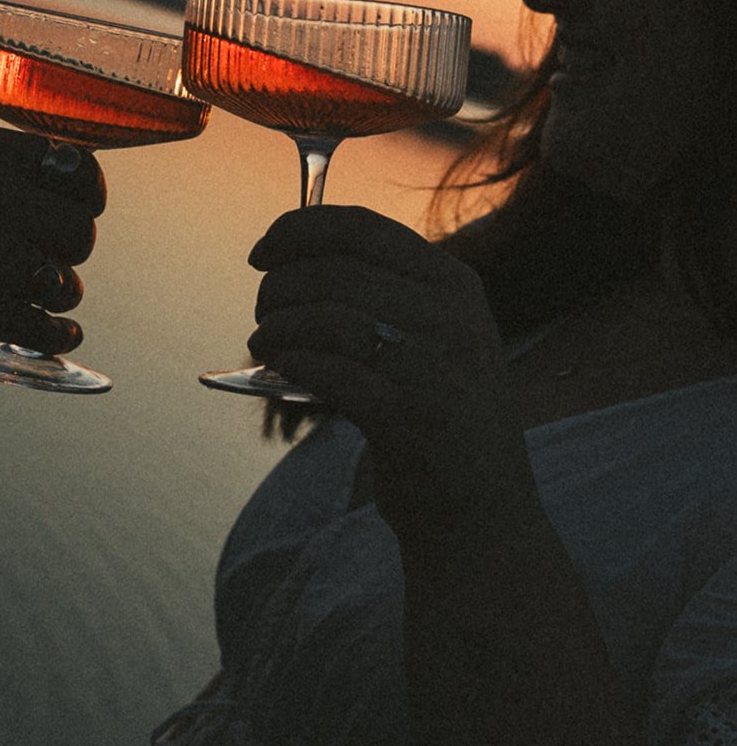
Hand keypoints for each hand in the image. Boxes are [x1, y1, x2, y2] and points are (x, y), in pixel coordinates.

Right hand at [0, 124, 104, 350]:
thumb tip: (54, 186)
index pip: (77, 165)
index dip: (86, 192)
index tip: (80, 206)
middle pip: (80, 229)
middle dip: (70, 249)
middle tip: (46, 258)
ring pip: (67, 282)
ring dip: (58, 293)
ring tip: (37, 294)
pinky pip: (46, 327)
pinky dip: (56, 335)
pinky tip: (58, 334)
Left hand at [247, 206, 538, 551]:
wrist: (484, 518)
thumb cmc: (437, 420)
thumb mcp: (430, 339)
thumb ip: (382, 294)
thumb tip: (290, 259)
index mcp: (453, 284)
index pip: (361, 227)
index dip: (297, 231)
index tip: (261, 252)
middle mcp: (451, 316)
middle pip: (337, 272)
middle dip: (280, 288)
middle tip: (261, 315)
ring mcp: (436, 368)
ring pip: (330, 318)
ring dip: (280, 327)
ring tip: (265, 345)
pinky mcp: (413, 420)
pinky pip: (333, 373)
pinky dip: (295, 365)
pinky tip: (282, 370)